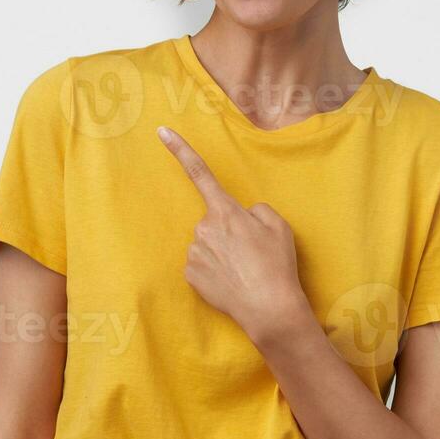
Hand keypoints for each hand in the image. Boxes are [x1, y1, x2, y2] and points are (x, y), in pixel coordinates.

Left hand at [156, 125, 311, 339]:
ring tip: (244, 270)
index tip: (161, 131)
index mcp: (225, 211)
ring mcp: (193, 252)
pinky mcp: (189, 275)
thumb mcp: (278, 226)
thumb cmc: (276, 264)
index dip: (180, 150)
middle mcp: (203, 227)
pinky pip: (201, 266)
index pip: (200, 173)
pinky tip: (231, 282)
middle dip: (228, 232)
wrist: (269, 307)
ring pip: (207, 245)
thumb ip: (256, 210)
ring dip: (222, 254)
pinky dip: (214, 272)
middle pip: (213, 222)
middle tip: (251, 253)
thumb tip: (242, 215)